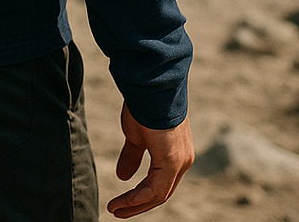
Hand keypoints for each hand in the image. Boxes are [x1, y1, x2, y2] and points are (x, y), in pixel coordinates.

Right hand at [107, 103, 193, 217]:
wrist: (150, 89)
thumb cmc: (144, 106)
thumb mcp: (136, 136)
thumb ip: (132, 156)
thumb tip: (122, 176)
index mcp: (176, 154)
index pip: (160, 183)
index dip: (140, 195)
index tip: (120, 202)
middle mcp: (183, 160)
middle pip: (161, 192)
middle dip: (138, 205)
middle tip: (117, 211)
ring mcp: (180, 162)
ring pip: (159, 194)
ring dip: (135, 204)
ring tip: (115, 209)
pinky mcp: (172, 161)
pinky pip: (156, 188)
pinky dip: (138, 197)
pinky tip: (124, 201)